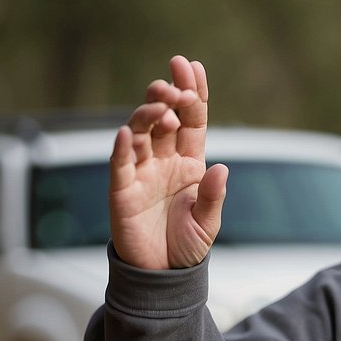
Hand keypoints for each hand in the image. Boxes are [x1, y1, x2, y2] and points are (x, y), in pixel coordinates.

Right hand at [108, 56, 227, 268]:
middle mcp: (163, 161)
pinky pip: (119, 164)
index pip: (191, 120)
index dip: (193, 93)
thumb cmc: (186, 245)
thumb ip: (214, 196)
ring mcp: (140, 172)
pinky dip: (121, 148)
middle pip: (164, 119)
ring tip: (161, 109)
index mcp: (188, 163)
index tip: (192, 65)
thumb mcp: (208, 223)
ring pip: (140, 133)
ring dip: (148, 117)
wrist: (161, 275)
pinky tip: (126, 133)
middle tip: (174, 88)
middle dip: (168, 97)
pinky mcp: (121, 190)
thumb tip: (221, 168)